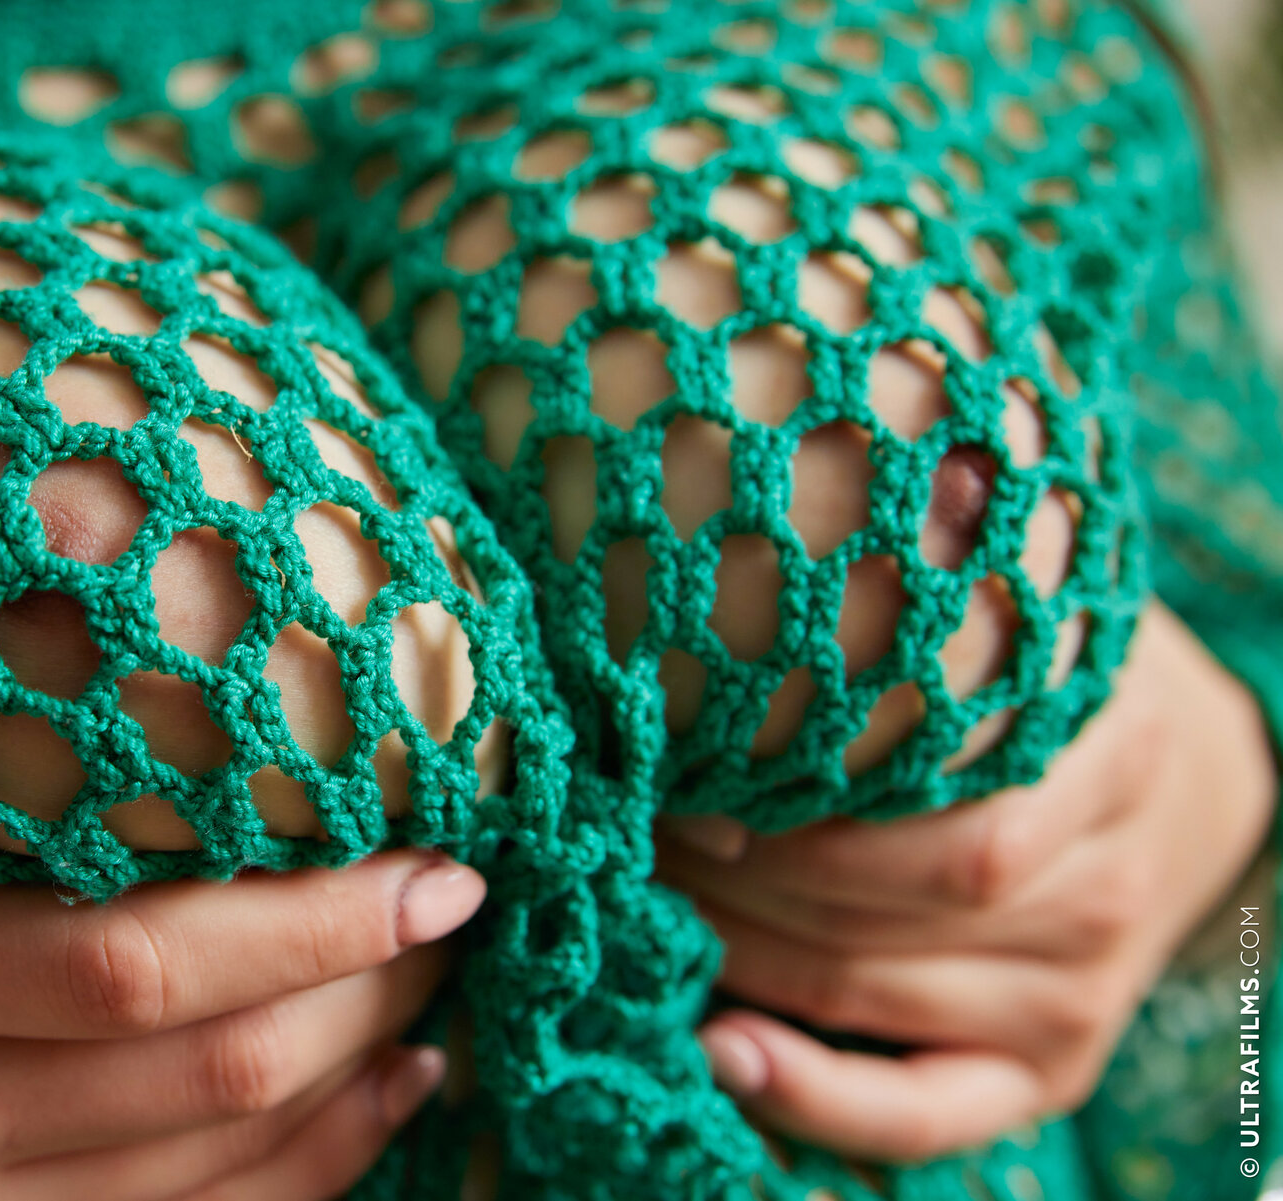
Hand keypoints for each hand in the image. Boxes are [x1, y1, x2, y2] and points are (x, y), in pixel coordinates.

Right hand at [0, 329, 485, 1199]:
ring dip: (351, 1077)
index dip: (296, 921)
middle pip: (188, 1068)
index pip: (111, 965)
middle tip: (455, 895)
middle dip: (356, 984)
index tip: (425, 852)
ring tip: (437, 984)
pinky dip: (306, 1183)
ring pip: (200, 1174)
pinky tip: (389, 1108)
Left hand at [658, 603, 1277, 1162]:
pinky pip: (924, 1111)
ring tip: (639, 900)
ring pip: (871, 992)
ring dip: (735, 950)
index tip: (677, 762)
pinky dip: (814, 1096)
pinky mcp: (1048, 1071)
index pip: (934, 806)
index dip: (790, 798)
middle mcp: (1105, 890)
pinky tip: (722, 1052)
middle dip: (733, 871)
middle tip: (631, 826)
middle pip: (886, 903)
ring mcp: (1078, 995)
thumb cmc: (1050, 685)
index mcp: (1110, 755)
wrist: (1175, 789)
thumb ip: (931, 607)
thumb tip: (762, 557)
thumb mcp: (1025, 617)